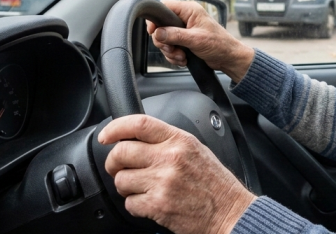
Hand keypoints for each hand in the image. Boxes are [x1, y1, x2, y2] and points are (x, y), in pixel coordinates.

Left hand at [99, 114, 255, 233]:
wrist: (229, 212)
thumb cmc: (215, 184)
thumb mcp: (196, 150)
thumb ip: (168, 141)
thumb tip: (137, 140)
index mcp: (180, 140)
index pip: (139, 124)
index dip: (115, 128)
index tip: (106, 136)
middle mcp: (170, 158)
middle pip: (122, 152)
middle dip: (113, 162)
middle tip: (118, 168)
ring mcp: (162, 182)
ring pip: (121, 180)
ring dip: (125, 187)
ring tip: (140, 189)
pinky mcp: (158, 205)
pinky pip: (129, 203)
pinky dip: (135, 205)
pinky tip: (150, 203)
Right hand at [147, 0, 254, 81]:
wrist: (228, 58)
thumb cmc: (219, 44)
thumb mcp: (195, 39)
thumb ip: (175, 35)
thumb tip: (158, 32)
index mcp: (189, 10)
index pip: (164, 7)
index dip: (156, 19)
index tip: (154, 32)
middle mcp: (185, 18)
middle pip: (161, 26)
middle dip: (164, 42)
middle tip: (173, 49)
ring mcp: (183, 30)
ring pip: (164, 39)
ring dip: (170, 51)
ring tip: (182, 56)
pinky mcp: (183, 40)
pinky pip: (170, 47)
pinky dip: (174, 56)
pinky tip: (184, 59)